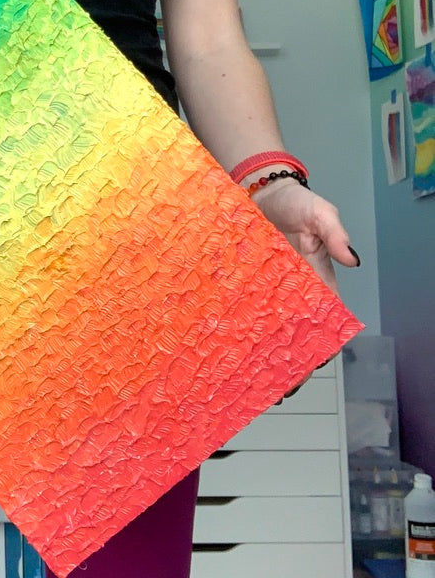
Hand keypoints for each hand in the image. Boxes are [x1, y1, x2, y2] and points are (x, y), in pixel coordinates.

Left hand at [250, 179, 357, 399]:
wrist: (259, 187)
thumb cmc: (295, 202)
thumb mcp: (320, 212)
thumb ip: (335, 233)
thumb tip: (352, 260)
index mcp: (317, 281)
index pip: (324, 321)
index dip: (322, 345)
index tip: (313, 366)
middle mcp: (291, 290)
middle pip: (292, 333)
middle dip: (288, 362)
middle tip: (277, 389)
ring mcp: (265, 287)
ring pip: (264, 328)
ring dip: (259, 354)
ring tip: (249, 383)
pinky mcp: (242, 280)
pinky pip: (239, 307)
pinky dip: (234, 329)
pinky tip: (224, 351)